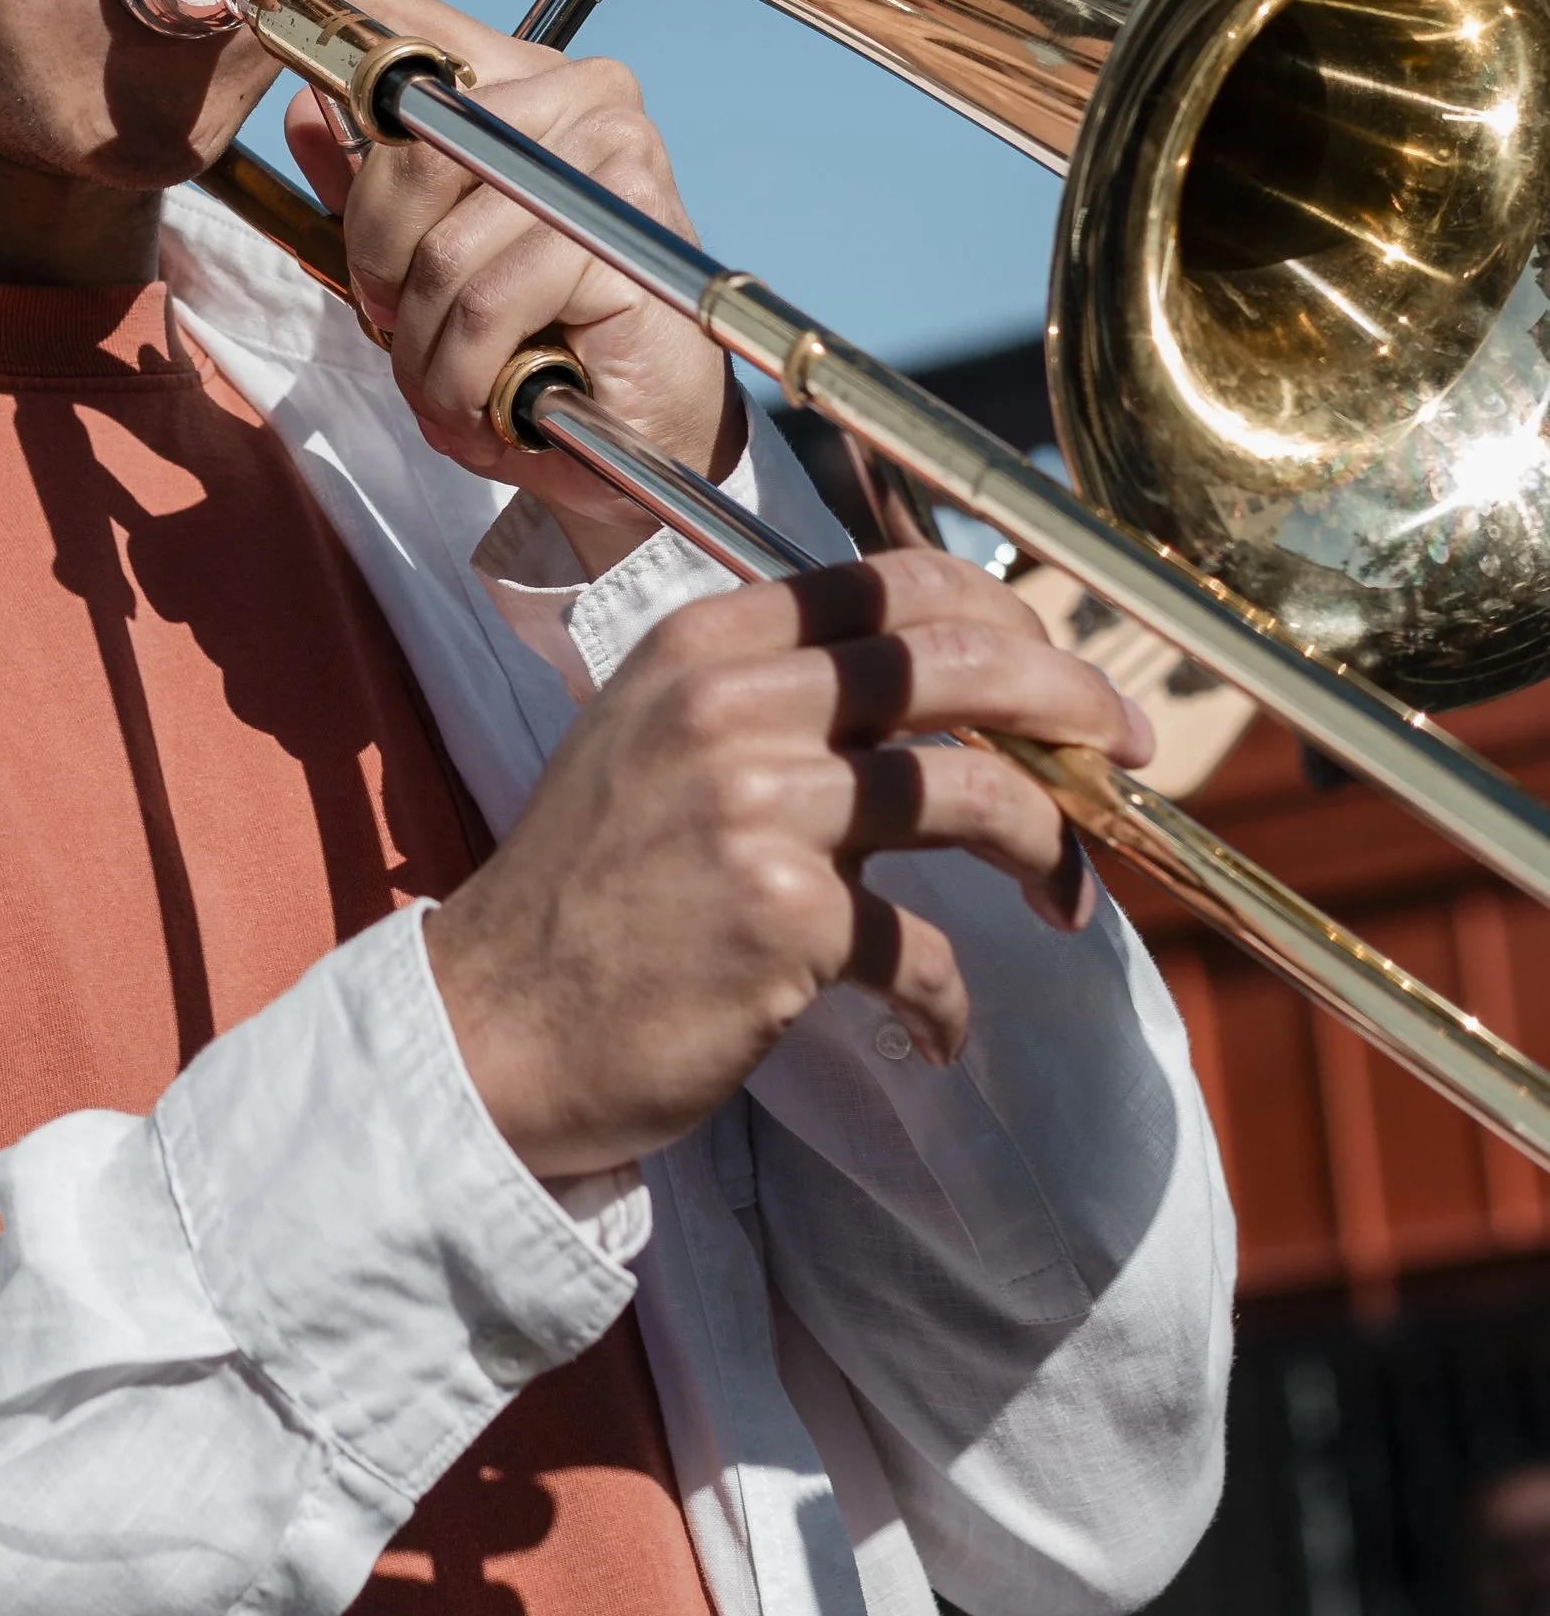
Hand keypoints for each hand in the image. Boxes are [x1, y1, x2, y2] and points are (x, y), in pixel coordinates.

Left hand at [190, 0, 733, 578]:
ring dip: (426, 344)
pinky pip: (490, 300)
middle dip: (380, 265)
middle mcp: (582, 99)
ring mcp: (616, 159)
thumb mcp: (426, 265)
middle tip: (401, 325)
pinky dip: (468, 371)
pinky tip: (496, 397)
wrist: (638, 440)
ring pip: (444, 249)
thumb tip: (306, 104)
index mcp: (525, 85)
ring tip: (454, 383)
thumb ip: (372, 185)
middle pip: (411, 157)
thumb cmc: (538, 343)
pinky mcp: (630, 234)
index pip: (409, 16)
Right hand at [424, 549, 1153, 1181]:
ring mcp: (757, 807)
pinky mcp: (784, 919)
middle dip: (1070, 700)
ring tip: (1065, 904)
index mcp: (703, 646)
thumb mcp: (654, 745)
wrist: (493, 1027)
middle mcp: (730, 705)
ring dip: (1049, 850)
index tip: (1062, 672)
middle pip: (958, 661)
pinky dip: (949, 1000)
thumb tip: (942, 690)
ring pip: (973, 793)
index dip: (1008, 617)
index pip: (893, 583)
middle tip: (1122, 751)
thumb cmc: (586, 898)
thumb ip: (772, 698)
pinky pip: (926, 949)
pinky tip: (935, 1032)